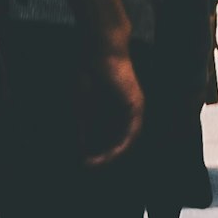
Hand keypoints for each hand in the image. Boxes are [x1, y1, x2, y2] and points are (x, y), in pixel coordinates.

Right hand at [81, 33, 145, 167]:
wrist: (98, 50)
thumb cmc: (88, 72)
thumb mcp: (81, 107)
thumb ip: (83, 129)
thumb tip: (82, 152)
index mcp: (109, 111)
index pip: (105, 138)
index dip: (94, 151)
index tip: (82, 163)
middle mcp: (122, 113)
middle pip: (115, 142)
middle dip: (102, 157)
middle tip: (89, 167)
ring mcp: (132, 110)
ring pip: (125, 140)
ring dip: (111, 155)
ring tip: (96, 164)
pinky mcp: (136, 106)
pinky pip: (132, 133)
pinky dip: (121, 145)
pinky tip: (109, 154)